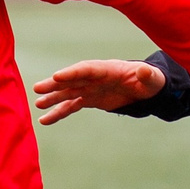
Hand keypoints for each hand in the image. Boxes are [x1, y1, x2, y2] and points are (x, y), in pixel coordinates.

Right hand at [33, 59, 164, 124]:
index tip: (56, 77)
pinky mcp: (89, 99)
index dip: (72, 73)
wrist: (145, 88)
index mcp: (107, 69)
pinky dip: (59, 112)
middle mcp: (94, 77)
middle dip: (55, 84)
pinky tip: (45, 120)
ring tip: (37, 105)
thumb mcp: (152, 78)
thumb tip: (144, 70)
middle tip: (37, 88)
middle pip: (72, 79)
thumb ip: (147, 74)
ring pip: (68, 92)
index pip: (86, 69)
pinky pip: (71, 106)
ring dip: (52, 99)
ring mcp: (90, 88)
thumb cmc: (149, 80)